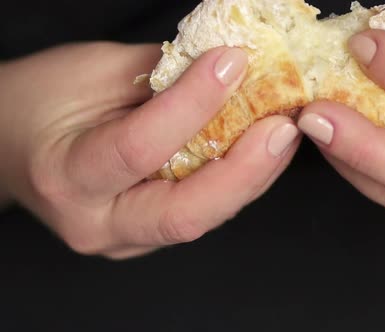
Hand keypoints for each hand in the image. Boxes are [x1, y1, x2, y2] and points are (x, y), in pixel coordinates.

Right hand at [0, 43, 299, 258]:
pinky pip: (202, 210)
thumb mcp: (91, 73)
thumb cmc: (42, 101)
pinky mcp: (148, 235)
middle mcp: (97, 223)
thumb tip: (226, 67)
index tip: (232, 62)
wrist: (12, 143)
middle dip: (244, 171)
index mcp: (67, 177)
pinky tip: (260, 150)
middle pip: (185, 214)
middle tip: (282, 127)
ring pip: (203, 217)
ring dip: (252, 176)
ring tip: (283, 133)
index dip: (193, 104)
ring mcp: (126, 238)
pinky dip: (236, 180)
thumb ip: (160, 75)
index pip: (140, 148)